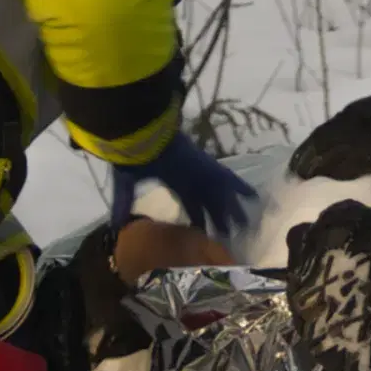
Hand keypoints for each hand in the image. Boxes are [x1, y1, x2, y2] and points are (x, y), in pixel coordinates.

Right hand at [111, 138, 258, 242]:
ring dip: (234, 210)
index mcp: (174, 182)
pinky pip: (231, 180)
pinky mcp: (210, 168)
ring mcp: (203, 174)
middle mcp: (191, 179)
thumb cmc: (135, 158)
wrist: (144, 136)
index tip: (204, 234)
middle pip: (210, 204)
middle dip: (219, 219)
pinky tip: (255, 198)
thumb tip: (115, 225)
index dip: (198, 219)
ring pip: (223, 196)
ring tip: (246, 226)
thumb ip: (124, 203)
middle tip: (231, 234)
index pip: (189, 205)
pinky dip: (242, 189)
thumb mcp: (127, 184)